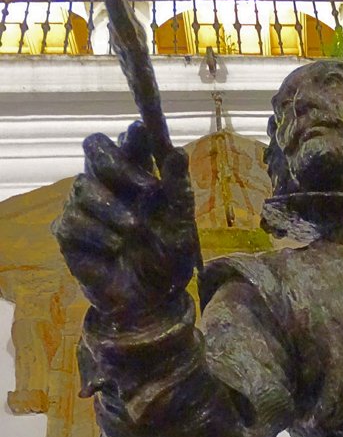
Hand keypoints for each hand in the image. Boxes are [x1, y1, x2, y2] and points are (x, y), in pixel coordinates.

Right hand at [53, 121, 197, 318]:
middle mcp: (107, 185)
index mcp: (136, 178)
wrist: (153, 302)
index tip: (143, 134)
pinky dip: (99, 234)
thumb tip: (177, 150)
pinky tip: (115, 247)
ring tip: (135, 232)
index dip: (133, 135)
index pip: (128, 142)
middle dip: (116, 163)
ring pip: (83, 186)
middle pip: (95, 147)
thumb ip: (178, 190)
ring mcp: (84, 207)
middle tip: (146, 188)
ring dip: (113, 209)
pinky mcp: (68, 233)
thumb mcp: (180, 227)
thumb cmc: (166, 261)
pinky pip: (73, 221)